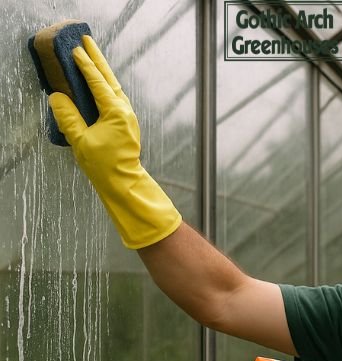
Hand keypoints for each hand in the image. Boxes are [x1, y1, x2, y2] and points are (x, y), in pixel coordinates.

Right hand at [49, 35, 180, 248]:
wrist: (124, 183)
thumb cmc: (104, 166)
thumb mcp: (80, 141)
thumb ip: (68, 117)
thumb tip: (58, 98)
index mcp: (115, 113)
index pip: (98, 83)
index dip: (86, 65)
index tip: (76, 50)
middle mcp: (125, 111)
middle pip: (109, 79)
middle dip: (97, 59)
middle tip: (87, 40)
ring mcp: (128, 117)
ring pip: (114, 87)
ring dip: (103, 71)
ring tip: (92, 55)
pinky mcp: (126, 124)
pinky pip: (116, 98)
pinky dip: (107, 85)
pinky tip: (100, 83)